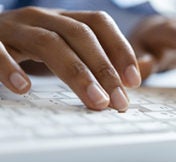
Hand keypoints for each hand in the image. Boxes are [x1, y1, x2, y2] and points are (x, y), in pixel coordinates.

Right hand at [0, 7, 140, 110]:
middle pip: (80, 35)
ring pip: (49, 43)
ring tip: (95, 101)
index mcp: (63, 20)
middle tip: (119, 101)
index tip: (133, 80)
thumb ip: (96, 60)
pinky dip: (10, 67)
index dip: (120, 48)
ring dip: (76, 74)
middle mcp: (42, 18)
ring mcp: (14, 28)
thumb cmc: (30, 48)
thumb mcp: (65, 49)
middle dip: (104, 69)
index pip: (98, 23)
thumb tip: (135, 75)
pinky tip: (25, 87)